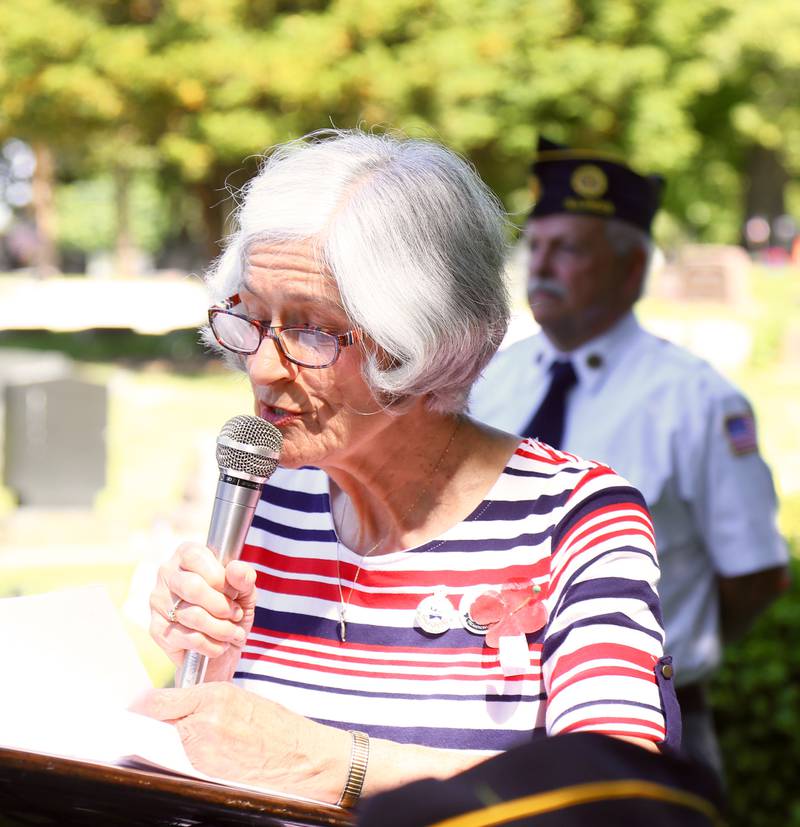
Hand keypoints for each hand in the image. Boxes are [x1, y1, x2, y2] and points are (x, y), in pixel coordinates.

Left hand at [133, 683, 346, 801]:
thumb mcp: (239, 699)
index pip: (158, 701)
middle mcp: (203, 722)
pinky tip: (198, 756)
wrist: (302, 757)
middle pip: (157, 725)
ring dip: (169, 742)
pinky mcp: (206, 774)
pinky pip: (181, 764)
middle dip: (155, 724)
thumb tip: (171, 706)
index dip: (143, 706)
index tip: (136, 708)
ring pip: (167, 745)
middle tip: (152, 724)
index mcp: (213, 696)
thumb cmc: (277, 726)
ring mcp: (202, 752)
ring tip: (187, 740)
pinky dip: (183, 760)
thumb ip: (204, 700)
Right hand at [149, 542, 256, 681]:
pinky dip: (212, 645)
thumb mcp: (245, 590)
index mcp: (186, 555)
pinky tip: (220, 645)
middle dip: (221, 606)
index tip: (233, 593)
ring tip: (234, 632)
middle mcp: (167, 574)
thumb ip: (244, 576)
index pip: (196, 557)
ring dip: (222, 629)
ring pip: (192, 615)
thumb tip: (235, 569)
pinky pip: (188, 638)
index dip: (219, 577)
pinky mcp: (156, 630)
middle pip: (192, 587)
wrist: (223, 647)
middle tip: (236, 614)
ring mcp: (158, 602)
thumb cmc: (232, 608)